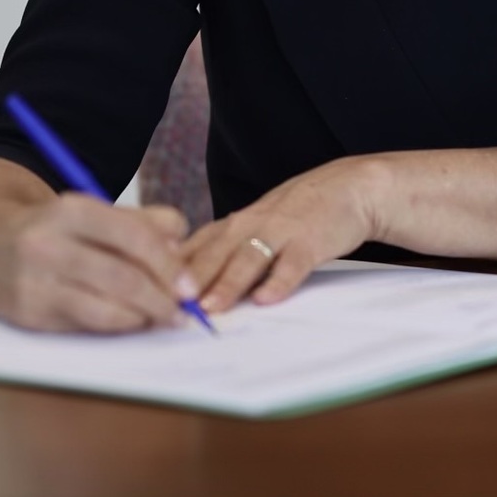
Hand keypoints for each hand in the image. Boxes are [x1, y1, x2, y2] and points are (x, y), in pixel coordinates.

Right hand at [0, 193, 197, 332]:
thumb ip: (145, 222)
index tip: (190, 287)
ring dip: (142, 318)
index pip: (135, 237)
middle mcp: (49, 244)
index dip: (169, 266)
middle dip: (161, 299)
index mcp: (73, 210)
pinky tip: (130, 323)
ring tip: (162, 319)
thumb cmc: (57, 231)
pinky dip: (114, 327)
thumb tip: (181, 247)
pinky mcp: (26, 313)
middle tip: (182, 311)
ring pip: (104, 308)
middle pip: (123, 277)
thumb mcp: (97, 213)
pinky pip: (82, 326)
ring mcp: (34, 281)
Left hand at [184, 157, 379, 311]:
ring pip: (248, 258)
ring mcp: (281, 231)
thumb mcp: (253, 226)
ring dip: (228, 283)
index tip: (148, 297)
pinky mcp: (311, 240)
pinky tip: (267, 299)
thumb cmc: (297, 213)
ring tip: (211, 308)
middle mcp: (250, 225)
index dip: (167, 272)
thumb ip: (223, 251)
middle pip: (213, 254)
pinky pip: (293, 263)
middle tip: (168, 307)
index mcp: (233, 225)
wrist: (349, 188)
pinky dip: (280, 281)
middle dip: (189, 281)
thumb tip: (182, 287)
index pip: (192, 249)